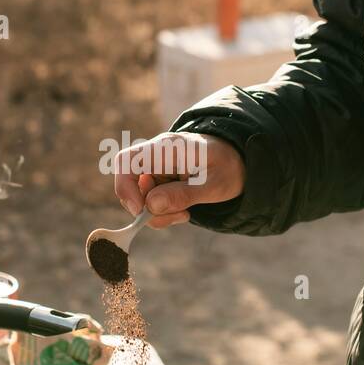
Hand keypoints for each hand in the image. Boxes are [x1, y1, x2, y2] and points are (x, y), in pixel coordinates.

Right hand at [114, 132, 245, 228]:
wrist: (238, 160)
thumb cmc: (228, 168)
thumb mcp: (214, 185)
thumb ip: (183, 194)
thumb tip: (151, 205)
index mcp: (167, 148)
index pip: (126, 162)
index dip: (125, 187)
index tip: (141, 211)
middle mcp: (155, 155)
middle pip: (130, 184)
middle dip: (148, 209)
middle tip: (178, 216)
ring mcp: (155, 168)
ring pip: (140, 197)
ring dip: (158, 213)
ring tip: (185, 213)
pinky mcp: (158, 180)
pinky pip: (149, 201)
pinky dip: (162, 212)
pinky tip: (182, 210)